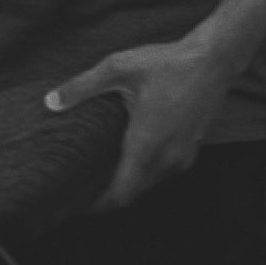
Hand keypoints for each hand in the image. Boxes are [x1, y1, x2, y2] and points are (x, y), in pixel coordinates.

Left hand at [45, 36, 242, 209]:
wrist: (214, 58)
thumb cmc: (167, 62)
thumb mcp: (117, 68)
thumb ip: (82, 87)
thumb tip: (50, 102)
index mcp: (147, 144)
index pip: (121, 194)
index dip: (97, 206)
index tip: (76, 205)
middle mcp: (168, 156)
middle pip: (133, 194)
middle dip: (107, 198)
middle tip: (80, 191)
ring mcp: (184, 154)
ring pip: (150, 184)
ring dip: (127, 184)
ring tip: (98, 177)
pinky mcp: (193, 147)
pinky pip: (164, 172)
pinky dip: (144, 174)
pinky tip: (127, 160)